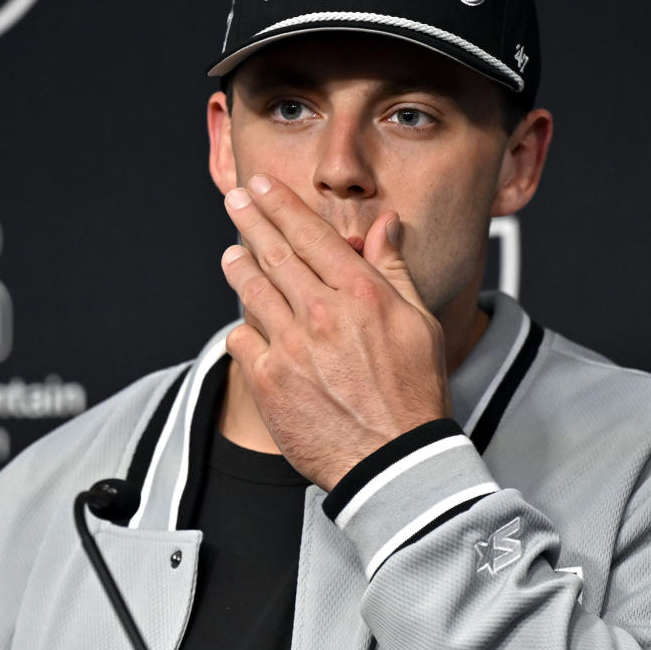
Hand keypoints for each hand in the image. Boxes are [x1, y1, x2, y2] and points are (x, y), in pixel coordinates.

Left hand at [220, 174, 450, 489]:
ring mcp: (291, 347)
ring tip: (232, 253)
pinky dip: (243, 328)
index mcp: (361, 295)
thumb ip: (393, 269)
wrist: (393, 462)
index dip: (282, 205)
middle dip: (251, 219)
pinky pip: (242, 339)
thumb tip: (385, 224)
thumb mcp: (418, 324)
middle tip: (235, 198)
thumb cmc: (413, 395)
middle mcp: (322, 314)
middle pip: (275, 253)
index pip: (312, 235)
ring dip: (238, 266)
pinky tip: (246, 324)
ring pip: (252, 290)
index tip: (263, 186)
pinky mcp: (268, 381)